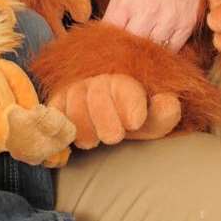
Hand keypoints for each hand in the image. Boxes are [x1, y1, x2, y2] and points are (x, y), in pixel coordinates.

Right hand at [49, 73, 180, 148]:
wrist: (108, 115)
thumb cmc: (132, 119)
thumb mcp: (154, 119)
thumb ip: (165, 113)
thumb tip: (167, 102)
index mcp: (124, 81)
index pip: (125, 89)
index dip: (130, 106)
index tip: (135, 122)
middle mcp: (96, 81)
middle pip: (96, 97)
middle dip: (106, 122)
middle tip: (115, 136)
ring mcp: (73, 91)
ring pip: (73, 107)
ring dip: (84, 128)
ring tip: (95, 140)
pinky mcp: (56, 103)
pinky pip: (54, 113)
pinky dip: (61, 127)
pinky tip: (72, 137)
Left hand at [103, 0, 219, 50]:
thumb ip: (119, 6)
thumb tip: (111, 27)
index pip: (108, 32)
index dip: (105, 39)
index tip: (105, 42)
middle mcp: (144, 13)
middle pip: (128, 46)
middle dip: (123, 49)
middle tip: (122, 50)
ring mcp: (167, 21)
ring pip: (150, 50)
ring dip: (144, 51)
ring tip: (141, 48)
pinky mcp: (186, 26)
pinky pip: (171, 49)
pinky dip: (164, 50)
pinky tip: (160, 44)